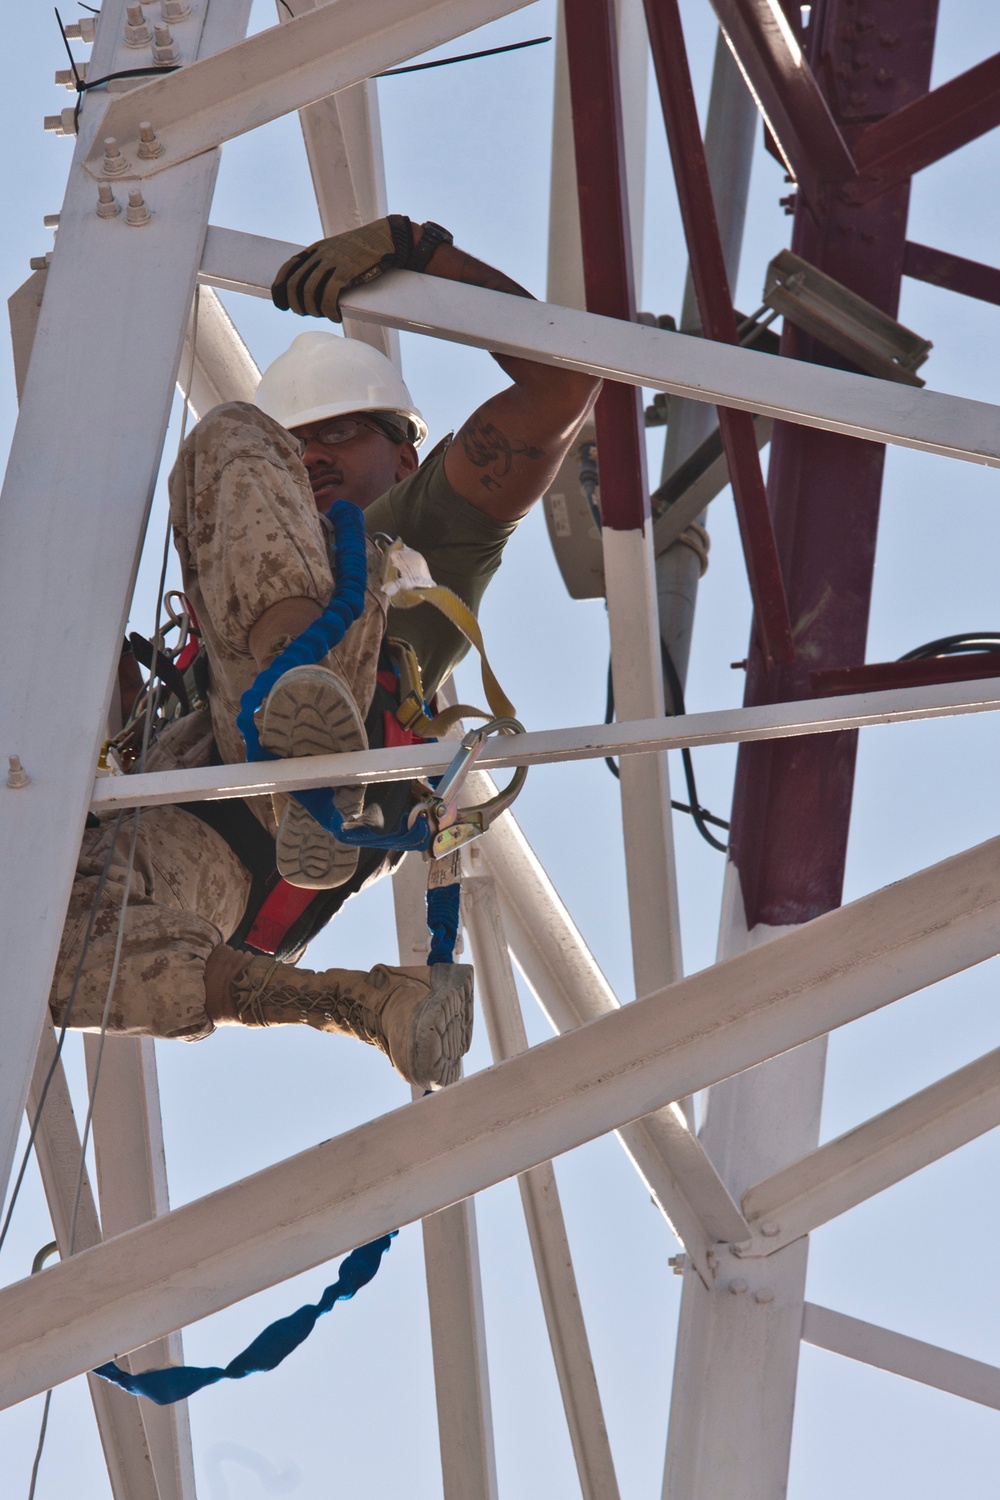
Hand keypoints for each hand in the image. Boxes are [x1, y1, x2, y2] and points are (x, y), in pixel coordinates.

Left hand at [271, 216, 413, 321]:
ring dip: (312, 310)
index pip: (288, 268)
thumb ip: (324, 263)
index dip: (280, 289)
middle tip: (305, 313)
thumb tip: (313, 286)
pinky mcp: (346, 273)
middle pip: (295, 284)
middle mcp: (320, 255)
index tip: (281, 304)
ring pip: (309, 292)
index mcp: (315, 250)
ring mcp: (332, 263)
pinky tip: (335, 316)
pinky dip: (329, 311)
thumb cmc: (364, 250)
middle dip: (296, 304)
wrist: (386, 239)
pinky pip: (329, 297)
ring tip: (322, 315)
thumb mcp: (338, 250)